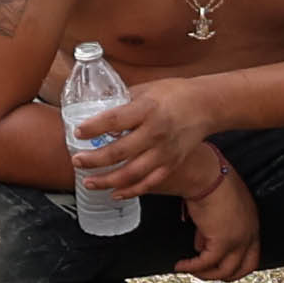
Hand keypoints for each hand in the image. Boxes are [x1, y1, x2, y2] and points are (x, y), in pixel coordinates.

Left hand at [64, 71, 225, 195]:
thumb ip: (123, 101)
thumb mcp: (146, 89)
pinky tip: (115, 193)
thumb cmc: (173, 93)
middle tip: (77, 161)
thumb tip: (96, 108)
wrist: (206, 106)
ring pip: (132, 173)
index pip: (115, 120)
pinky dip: (131, 191)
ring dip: (107, 181)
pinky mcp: (171, 164)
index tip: (77, 132)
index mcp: (147, 109)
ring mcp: (164, 152)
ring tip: (89, 182)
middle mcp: (155, 132)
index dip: (93, 128)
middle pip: (119, 151)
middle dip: (94, 159)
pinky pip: (149, 183)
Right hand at [175, 151, 263, 280]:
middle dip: (224, 275)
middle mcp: (250, 233)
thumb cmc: (210, 181)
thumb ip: (212, 228)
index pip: (250, 252)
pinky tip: (180, 265)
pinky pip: (206, 263)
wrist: (207, 175)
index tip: (217, 263)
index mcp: (251, 222)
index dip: (234, 261)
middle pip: (244, 267)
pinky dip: (192, 267)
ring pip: (226, 270)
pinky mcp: (223, 242)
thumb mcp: (216, 208)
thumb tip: (200, 244)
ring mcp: (239, 239)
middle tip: (206, 274)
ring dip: (206, 274)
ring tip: (189, 270)